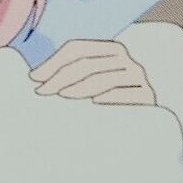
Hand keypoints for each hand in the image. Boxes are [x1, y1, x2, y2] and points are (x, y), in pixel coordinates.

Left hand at [30, 39, 156, 105]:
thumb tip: (34, 76)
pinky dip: (108, 98)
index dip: (53, 62)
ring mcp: (139, 77)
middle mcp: (126, 59)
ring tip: (62, 97)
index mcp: (110, 50)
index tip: (34, 78)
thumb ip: (70, 76)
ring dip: (78, 88)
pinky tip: (94, 104)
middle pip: (87, 63)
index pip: (78, 48)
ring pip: (103, 78)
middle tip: (43, 92)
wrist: (139, 134)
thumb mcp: (89, 86)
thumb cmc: (107, 106)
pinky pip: (125, 94)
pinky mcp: (148, 97)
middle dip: (60, 77)